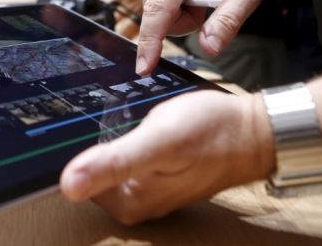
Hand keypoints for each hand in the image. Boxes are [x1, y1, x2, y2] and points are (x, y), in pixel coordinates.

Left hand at [61, 90, 273, 224]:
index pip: (75, 181)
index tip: (71, 129)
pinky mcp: (160, 176)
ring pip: (109, 166)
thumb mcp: (158, 140)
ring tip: (114, 117)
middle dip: (90, 146)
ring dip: (106, 143)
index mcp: (130, 202)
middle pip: (91, 173)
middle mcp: (137, 203)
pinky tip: (129, 125)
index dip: (73, 152)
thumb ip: (114, 163)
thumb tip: (68, 186)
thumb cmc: (212, 132)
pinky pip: (127, 162)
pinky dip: (123, 143)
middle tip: (101, 117)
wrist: (254, 130)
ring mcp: (150, 191)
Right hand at [136, 0, 267, 74]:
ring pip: (159, 19)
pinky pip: (159, 12)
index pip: (159, 9)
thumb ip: (227, 22)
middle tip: (210, 4)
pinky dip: (177, 11)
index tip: (144, 67)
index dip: (150, 41)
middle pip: (161, 20)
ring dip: (182, 17)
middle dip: (186, 23)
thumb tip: (209, 49)